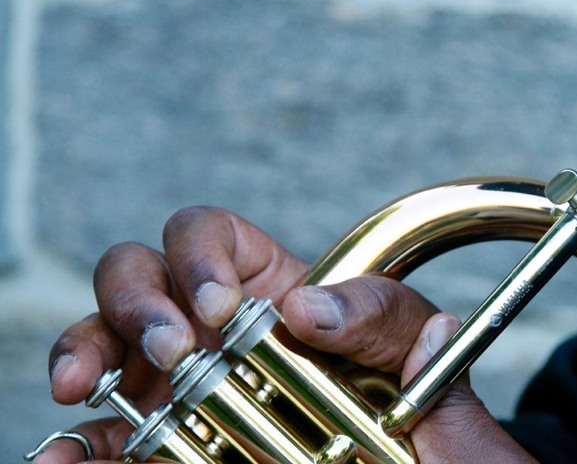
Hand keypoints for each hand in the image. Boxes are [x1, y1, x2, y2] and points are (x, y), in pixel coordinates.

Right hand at [38, 206, 536, 463]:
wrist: (408, 457)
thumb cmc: (413, 405)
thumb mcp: (415, 350)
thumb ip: (387, 316)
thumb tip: (314, 307)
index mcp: (267, 286)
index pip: (212, 234)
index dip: (202, 252)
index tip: (220, 303)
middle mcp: (208, 326)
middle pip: (138, 273)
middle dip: (138, 300)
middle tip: (171, 349)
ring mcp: (173, 385)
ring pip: (100, 342)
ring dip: (86, 351)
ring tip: (83, 387)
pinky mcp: (155, 446)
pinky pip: (98, 437)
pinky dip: (74, 444)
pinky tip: (63, 458)